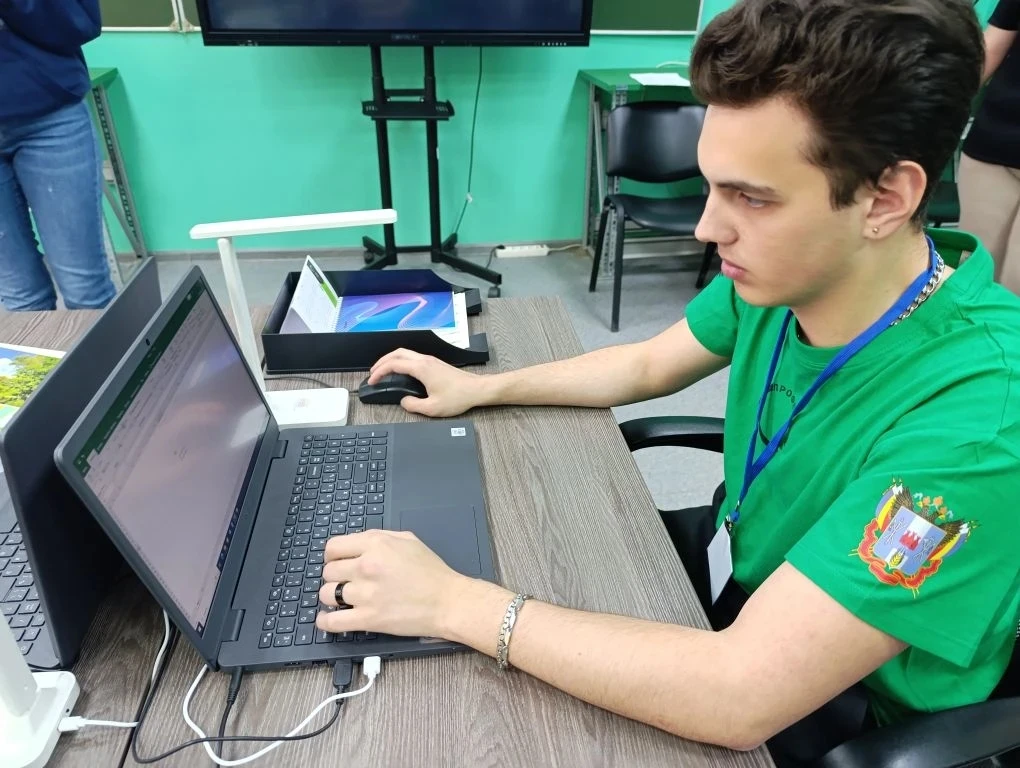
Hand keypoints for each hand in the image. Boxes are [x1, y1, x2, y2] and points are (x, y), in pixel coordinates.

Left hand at [316, 529, 470, 638]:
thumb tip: (354, 544)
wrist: (448, 601)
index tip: (338, 562)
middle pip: (328, 571)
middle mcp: (367, 566)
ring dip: (331, 597)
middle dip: (335, 576)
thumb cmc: (431, 571)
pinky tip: (329, 619)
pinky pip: (333, 622)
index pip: (333, 547)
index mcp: (376, 544)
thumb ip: (378, 537)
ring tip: (342, 600)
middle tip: (346, 582)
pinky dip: (326, 621)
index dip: (333, 556)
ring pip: (327, 594)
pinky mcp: (369, 619)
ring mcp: (366, 594)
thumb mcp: (408, 540)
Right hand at [367, 348, 487, 416]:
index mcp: (421, 368)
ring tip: (383, 370)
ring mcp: (431, 360)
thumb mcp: (432, 408)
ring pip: (405, 353)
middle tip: (373, 373)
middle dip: (382, 361)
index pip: (393, 364)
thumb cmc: (458, 397)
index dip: (379, 372)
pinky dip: (401, 361)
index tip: (372, 381)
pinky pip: (413, 357)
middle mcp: (425, 360)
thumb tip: (403, 401)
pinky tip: (400, 371)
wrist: (477, 389)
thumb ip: (413, 405)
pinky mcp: (435, 363)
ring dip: (391, 360)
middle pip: (397, 353)